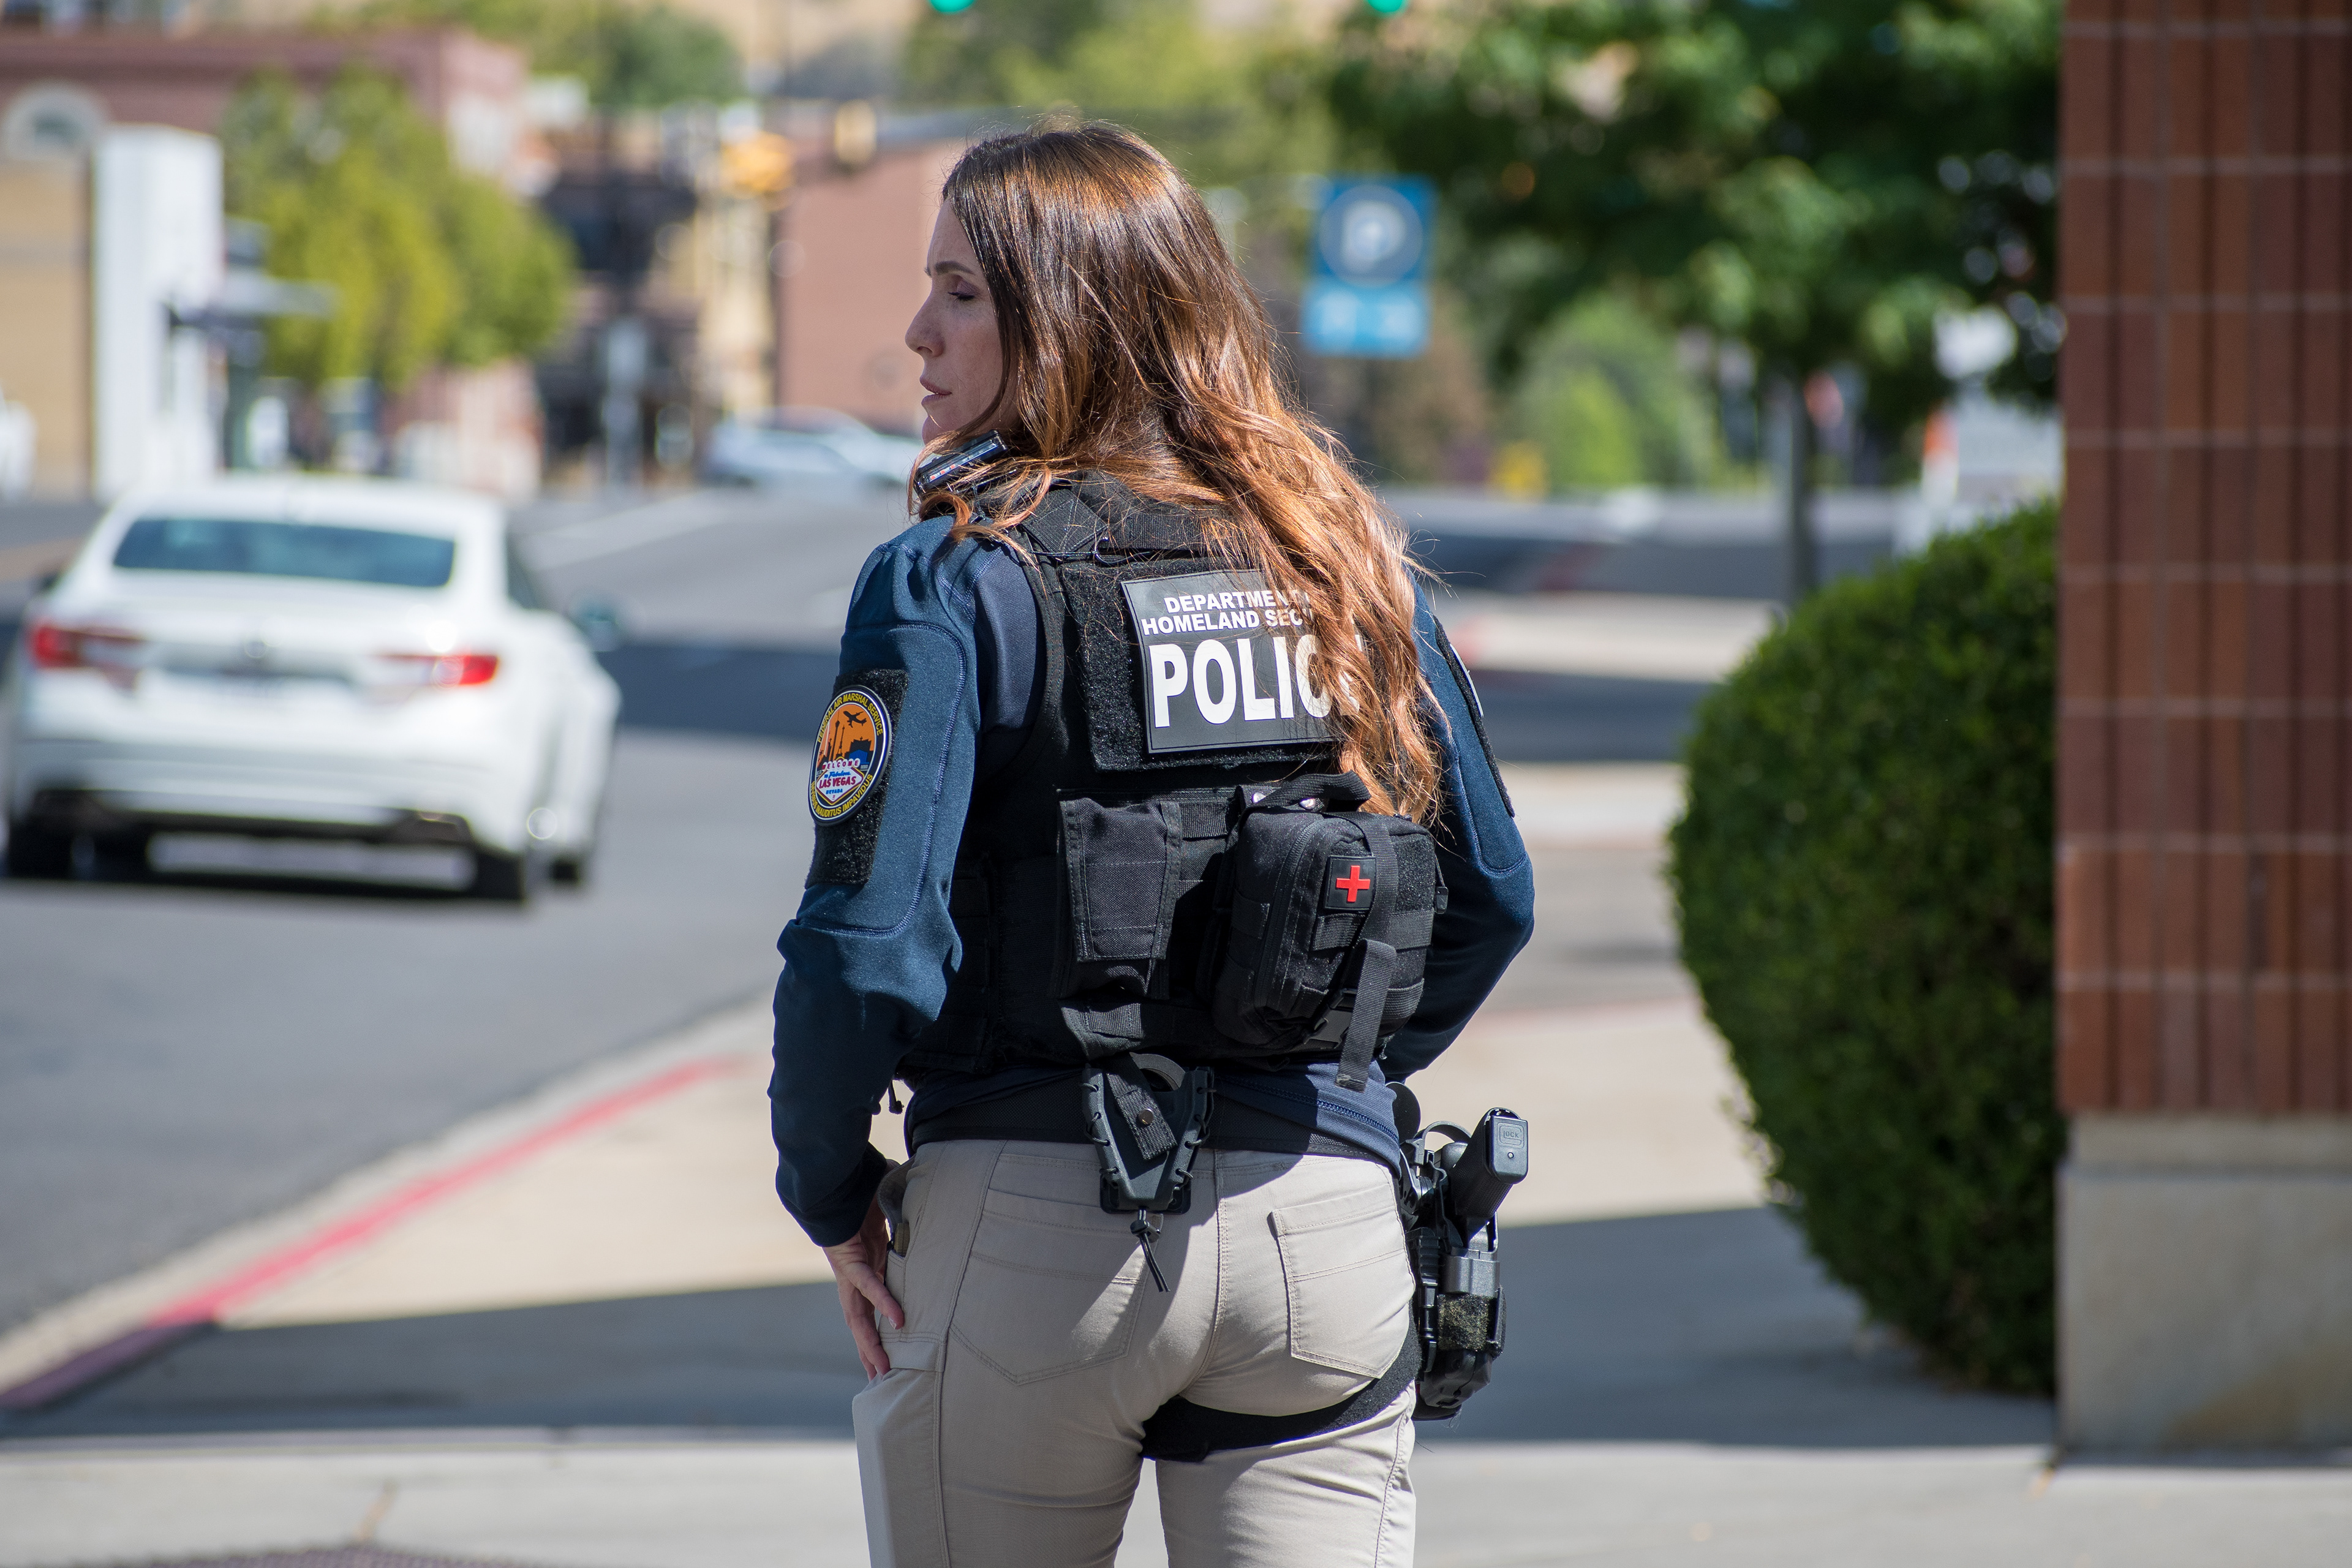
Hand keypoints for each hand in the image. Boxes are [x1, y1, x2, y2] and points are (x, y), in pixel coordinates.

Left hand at [823, 1195, 903, 1377]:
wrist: (834, 1177)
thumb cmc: (863, 1190)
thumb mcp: (893, 1213)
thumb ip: (909, 1220)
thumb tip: (933, 1209)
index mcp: (864, 1268)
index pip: (868, 1309)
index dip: (875, 1334)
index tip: (883, 1358)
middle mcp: (854, 1276)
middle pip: (860, 1322)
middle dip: (869, 1351)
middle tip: (880, 1380)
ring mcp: (849, 1270)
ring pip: (858, 1316)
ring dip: (869, 1344)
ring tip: (882, 1370)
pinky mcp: (849, 1259)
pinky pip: (868, 1284)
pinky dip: (882, 1301)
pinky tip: (898, 1320)